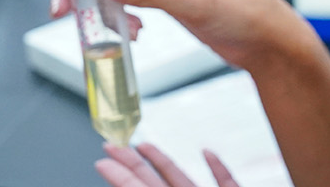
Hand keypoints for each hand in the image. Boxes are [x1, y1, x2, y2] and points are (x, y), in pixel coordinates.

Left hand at [95, 143, 240, 186]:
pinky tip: (207, 153)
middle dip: (133, 164)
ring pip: (183, 182)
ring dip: (164, 163)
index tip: (102, 160)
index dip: (120, 176)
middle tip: (112, 146)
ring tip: (143, 146)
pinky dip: (218, 167)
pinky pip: (226, 183)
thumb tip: (109, 171)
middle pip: (154, 184)